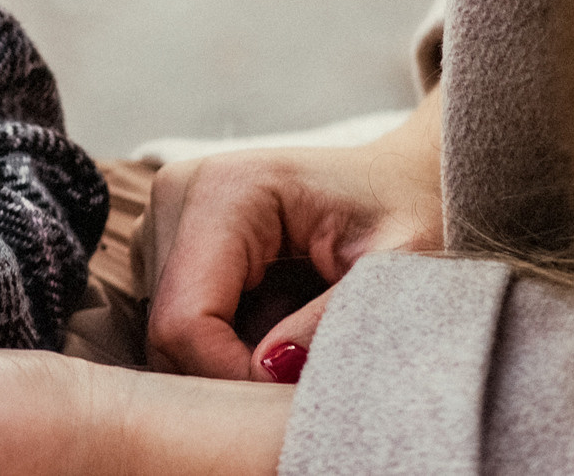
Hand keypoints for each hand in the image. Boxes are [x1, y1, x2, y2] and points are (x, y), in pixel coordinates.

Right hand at [143, 88, 443, 380]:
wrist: (401, 178)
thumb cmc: (409, 212)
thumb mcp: (397, 264)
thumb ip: (330, 318)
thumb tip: (267, 370)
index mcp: (226, 190)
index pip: (185, 319)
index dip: (231, 377)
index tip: (292, 396)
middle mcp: (178, 192)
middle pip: (166, 326)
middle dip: (229, 371)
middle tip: (301, 379)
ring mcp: (165, 212)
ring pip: (164, 325)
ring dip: (224, 357)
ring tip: (295, 344)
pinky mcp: (167, 232)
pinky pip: (173, 312)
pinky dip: (220, 340)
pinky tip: (273, 325)